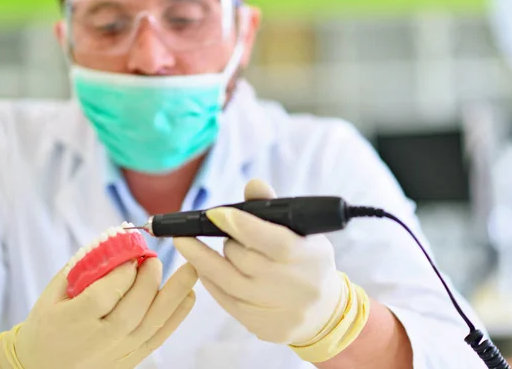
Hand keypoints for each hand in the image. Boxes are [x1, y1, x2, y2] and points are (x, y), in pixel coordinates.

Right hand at [0, 259, 196, 368]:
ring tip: (190, 270)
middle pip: (136, 306)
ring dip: (175, 293)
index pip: (108, 292)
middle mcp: (100, 340)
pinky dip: (177, 315)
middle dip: (150, 277)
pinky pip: (159, 336)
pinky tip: (189, 295)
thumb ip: (81, 268)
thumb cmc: (45, 327)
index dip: (126, 269)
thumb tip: (113, 241)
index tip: (134, 253)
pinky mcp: (131, 359)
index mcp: (75, 321)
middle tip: (154, 259)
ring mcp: (118, 352)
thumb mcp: (52, 295)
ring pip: (154, 321)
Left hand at [174, 179, 369, 362]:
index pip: (273, 240)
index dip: (241, 225)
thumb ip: (273, 208)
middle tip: (217, 228)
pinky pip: (227, 302)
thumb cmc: (307, 260)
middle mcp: (296, 286)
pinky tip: (202, 269)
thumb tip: (253, 184)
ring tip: (186, 243)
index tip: (213, 214)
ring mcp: (280, 310)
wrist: (325, 311)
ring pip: (230, 282)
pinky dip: (211, 282)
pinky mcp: (264, 327)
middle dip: (227, 241)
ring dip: (204, 261)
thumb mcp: (301, 231)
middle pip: (245, 260)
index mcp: (309, 255)